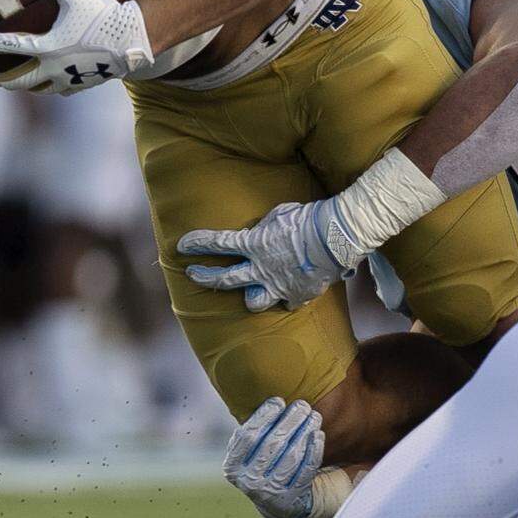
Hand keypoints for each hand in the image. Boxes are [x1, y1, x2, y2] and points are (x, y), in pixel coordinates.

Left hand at [0, 0, 153, 94]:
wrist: (133, 41)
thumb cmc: (103, 17)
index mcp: (47, 49)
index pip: (11, 47)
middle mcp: (55, 69)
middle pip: (24, 80)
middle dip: (8, 81)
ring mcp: (70, 80)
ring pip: (43, 89)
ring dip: (32, 86)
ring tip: (27, 83)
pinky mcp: (86, 84)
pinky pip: (65, 89)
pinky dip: (57, 86)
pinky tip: (59, 82)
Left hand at [178, 197, 362, 312]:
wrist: (336, 237)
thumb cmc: (308, 219)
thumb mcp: (278, 214)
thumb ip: (262, 228)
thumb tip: (258, 232)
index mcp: (254, 245)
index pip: (218, 244)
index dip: (198, 245)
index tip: (181, 246)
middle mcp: (261, 269)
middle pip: (224, 280)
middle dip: (204, 277)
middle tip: (193, 275)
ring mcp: (278, 285)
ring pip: (252, 303)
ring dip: (251, 297)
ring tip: (253, 292)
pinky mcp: (297, 295)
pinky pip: (287, 302)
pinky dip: (288, 297)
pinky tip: (292, 289)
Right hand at [222, 396, 324, 517]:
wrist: (277, 505)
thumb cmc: (262, 465)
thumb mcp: (248, 453)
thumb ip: (253, 432)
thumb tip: (274, 402)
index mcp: (232, 467)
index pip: (248, 436)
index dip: (264, 416)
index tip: (278, 401)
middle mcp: (249, 481)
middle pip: (272, 443)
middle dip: (290, 420)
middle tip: (302, 404)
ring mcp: (271, 492)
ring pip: (291, 455)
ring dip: (305, 431)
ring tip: (313, 416)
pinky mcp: (292, 497)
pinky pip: (306, 470)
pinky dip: (314, 450)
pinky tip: (318, 434)